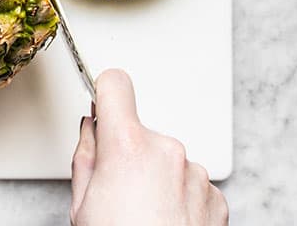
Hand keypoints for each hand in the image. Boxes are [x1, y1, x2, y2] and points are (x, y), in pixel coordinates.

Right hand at [70, 69, 227, 225]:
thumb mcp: (81, 203)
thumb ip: (86, 155)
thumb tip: (91, 129)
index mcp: (128, 146)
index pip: (116, 84)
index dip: (104, 91)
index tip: (101, 97)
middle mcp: (167, 151)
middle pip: (139, 132)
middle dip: (127, 153)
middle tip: (116, 191)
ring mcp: (195, 174)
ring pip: (166, 159)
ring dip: (155, 178)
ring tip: (143, 214)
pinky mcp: (215, 196)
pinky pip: (189, 182)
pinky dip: (178, 197)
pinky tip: (165, 222)